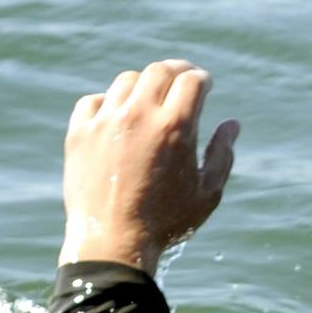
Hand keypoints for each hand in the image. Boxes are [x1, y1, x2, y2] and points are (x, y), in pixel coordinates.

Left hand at [61, 57, 239, 271]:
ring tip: (151, 98)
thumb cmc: (166, 223)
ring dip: (144, 84)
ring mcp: (106, 121)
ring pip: (127, 81)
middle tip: (182, 78)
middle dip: (177, 70)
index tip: (205, 85)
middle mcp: (139, 115)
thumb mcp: (207, 193)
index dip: (203, 79)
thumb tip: (232, 124)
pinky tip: (118, 116)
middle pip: (160, 70)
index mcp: (175, 127)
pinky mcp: (80, 133)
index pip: (192, 80)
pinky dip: (109, 102)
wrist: (112, 242)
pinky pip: (94, 101)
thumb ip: (223, 155)